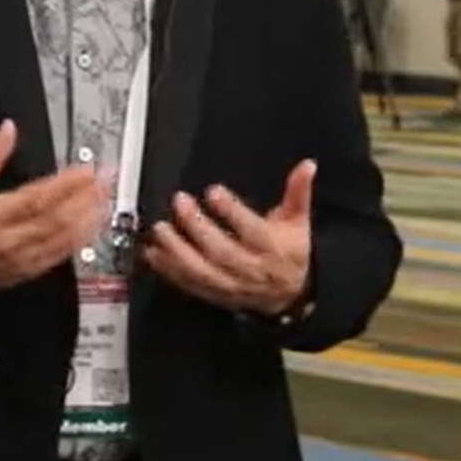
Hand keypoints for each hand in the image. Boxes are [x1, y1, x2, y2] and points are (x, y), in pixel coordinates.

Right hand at [0, 120, 103, 302]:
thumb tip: (8, 129)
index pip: (39, 197)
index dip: (67, 183)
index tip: (87, 169)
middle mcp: (12, 238)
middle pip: (58, 218)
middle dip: (87, 198)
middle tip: (107, 180)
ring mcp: (22, 258)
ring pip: (63, 240)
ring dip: (88, 219)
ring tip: (105, 199)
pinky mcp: (28, 271)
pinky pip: (60, 257)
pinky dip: (79, 240)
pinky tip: (91, 227)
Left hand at [143, 160, 315, 316]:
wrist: (289, 295)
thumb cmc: (289, 251)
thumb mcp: (298, 221)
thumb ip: (298, 192)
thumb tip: (307, 165)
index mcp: (273, 249)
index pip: (253, 231)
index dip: (233, 212)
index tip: (213, 192)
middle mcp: (251, 269)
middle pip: (222, 251)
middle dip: (198, 227)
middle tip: (180, 202)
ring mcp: (231, 285)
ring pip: (202, 272)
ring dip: (178, 252)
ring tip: (161, 230)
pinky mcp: (215, 294)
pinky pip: (190, 284)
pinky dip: (170, 271)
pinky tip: (154, 254)